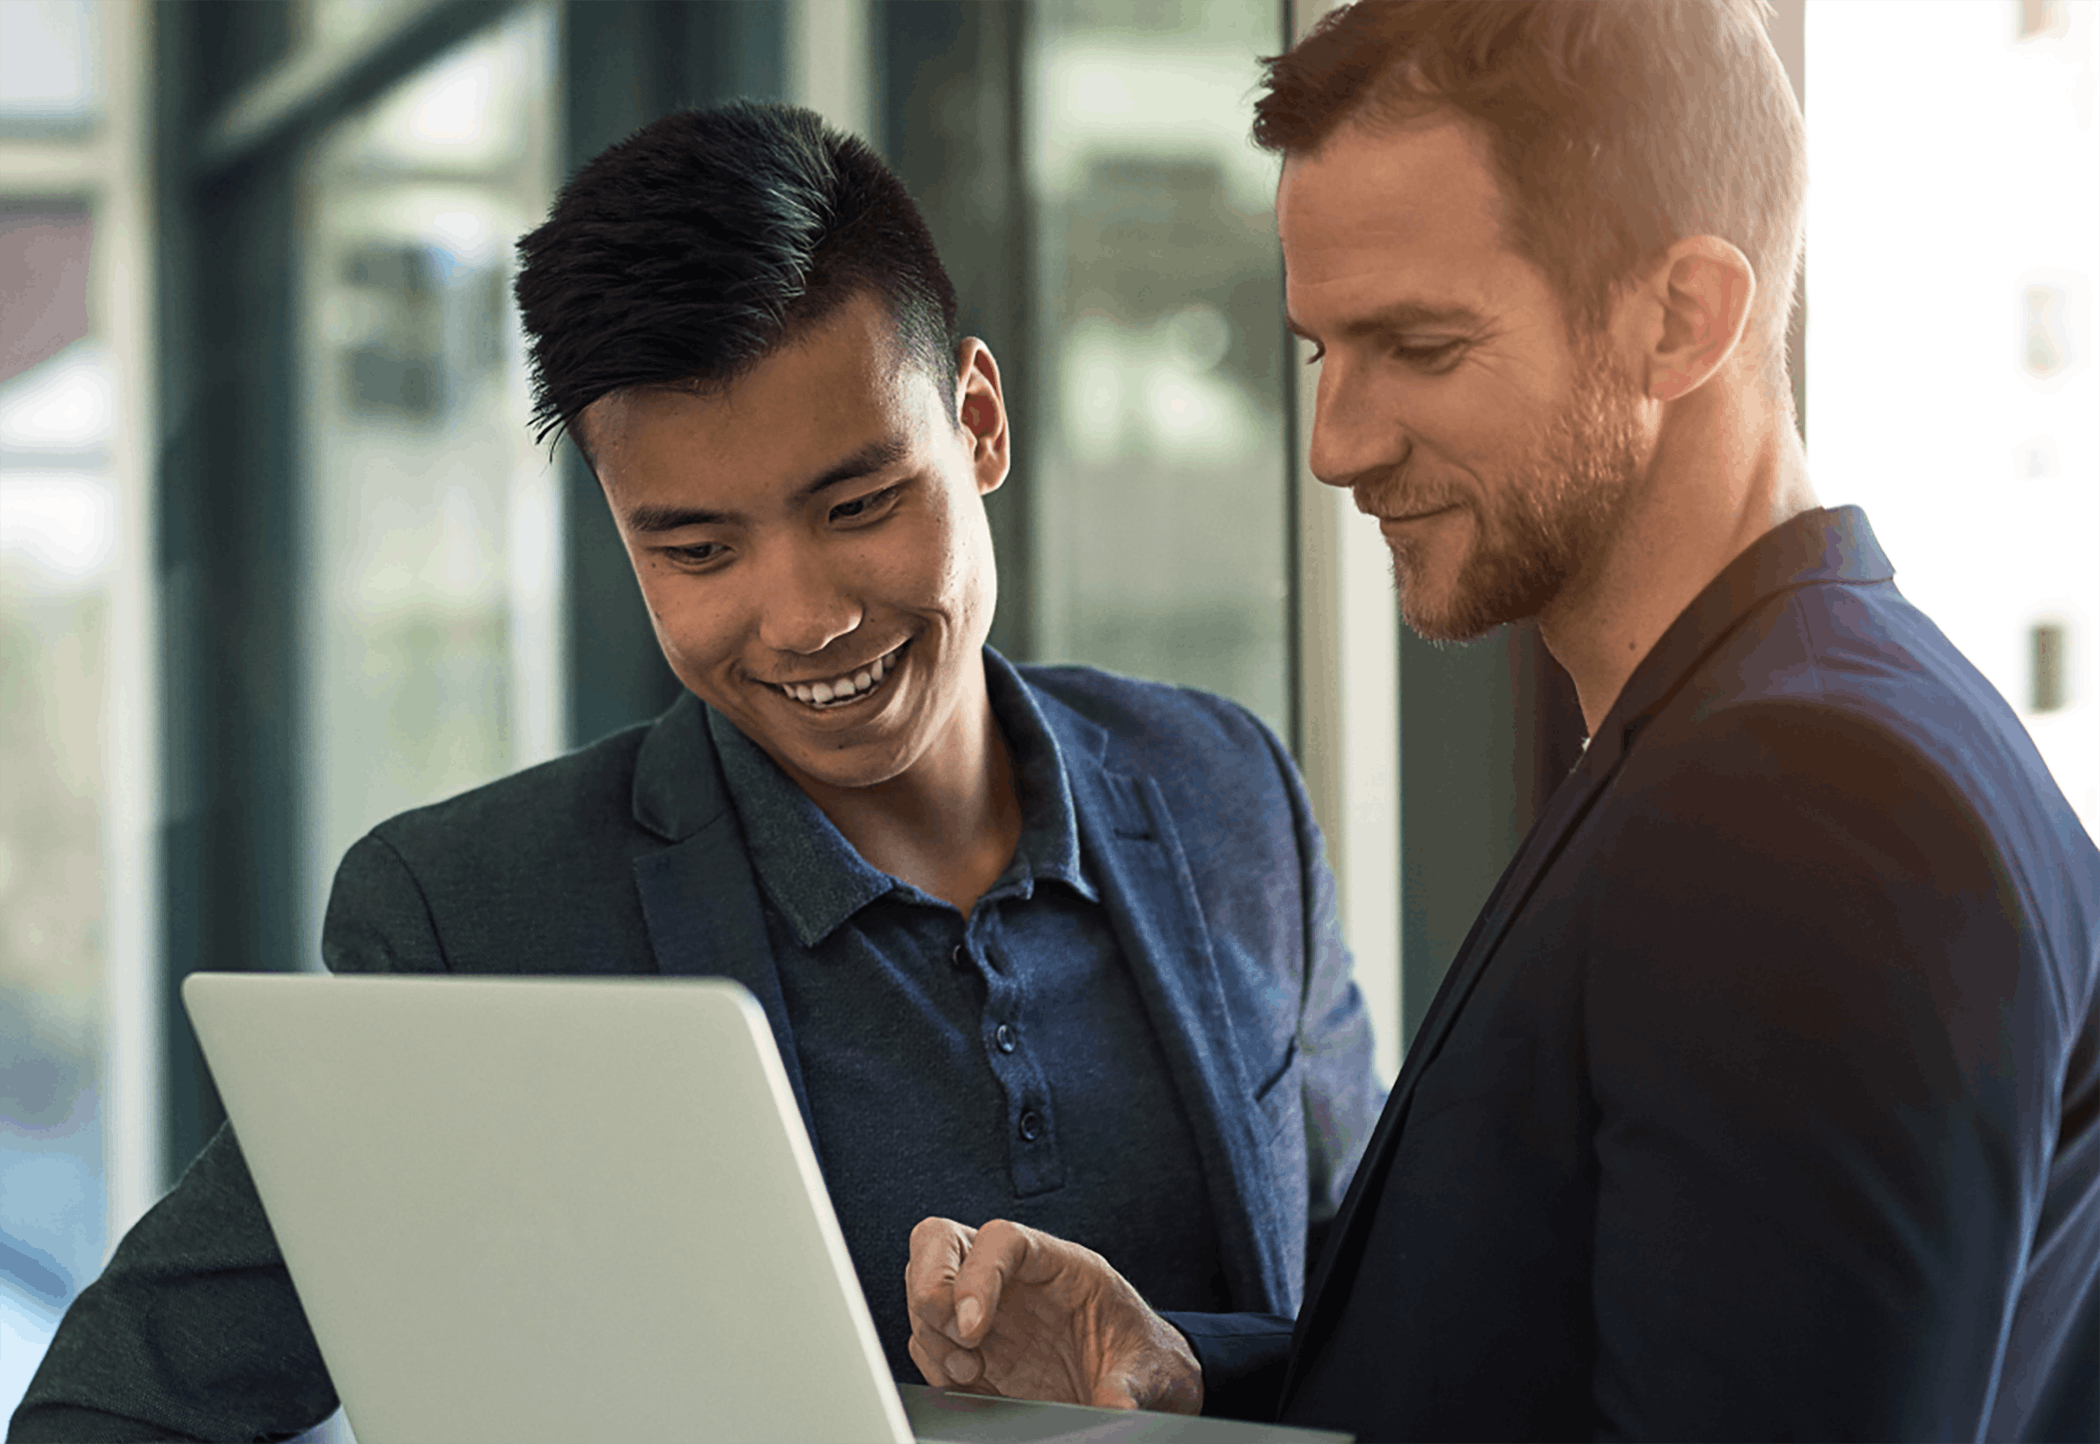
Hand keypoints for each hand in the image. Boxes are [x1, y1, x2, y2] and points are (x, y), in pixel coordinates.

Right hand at [904, 1217, 1202, 1414]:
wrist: (1139, 1386)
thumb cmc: (1143, 1360)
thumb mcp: (1148, 1371)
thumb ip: (1127, 1388)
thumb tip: (1118, 1410)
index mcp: (1059, 1264)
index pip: (1000, 1239)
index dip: (977, 1275)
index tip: (974, 1328)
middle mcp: (1013, 1276)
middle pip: (940, 1242)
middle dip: (931, 1289)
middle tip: (960, 1344)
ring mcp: (986, 1307)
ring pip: (924, 1288)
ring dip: (931, 1334)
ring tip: (969, 1373)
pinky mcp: (972, 1345)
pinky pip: (928, 1339)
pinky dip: (933, 1363)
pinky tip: (968, 1384)